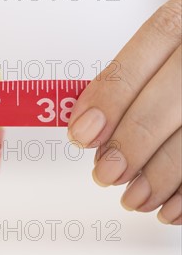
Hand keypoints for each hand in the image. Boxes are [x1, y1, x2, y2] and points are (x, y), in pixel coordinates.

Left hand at [68, 0, 180, 224]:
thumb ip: (135, 76)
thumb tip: (89, 122)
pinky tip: (172, 207)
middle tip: (106, 172)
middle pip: (172, 98)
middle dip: (133, 142)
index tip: (84, 132)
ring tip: (134, 196)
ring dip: (162, 174)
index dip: (112, 95)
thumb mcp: (169, 47)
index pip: (147, 50)